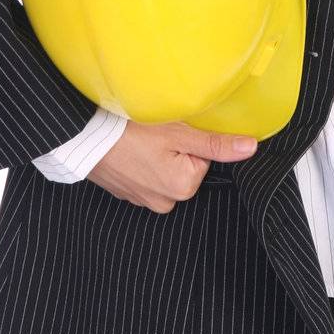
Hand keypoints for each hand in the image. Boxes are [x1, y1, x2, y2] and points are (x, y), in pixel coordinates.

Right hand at [87, 120, 257, 211]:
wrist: (82, 138)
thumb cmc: (129, 133)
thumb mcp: (179, 133)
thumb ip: (216, 144)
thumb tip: (250, 148)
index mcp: (182, 189)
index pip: (202, 158)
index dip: (189, 139)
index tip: (170, 132)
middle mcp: (164, 202)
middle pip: (185, 166)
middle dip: (173, 148)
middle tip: (153, 135)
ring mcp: (143, 199)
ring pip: (164, 170)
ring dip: (156, 155)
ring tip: (138, 141)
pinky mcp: (126, 192)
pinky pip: (144, 174)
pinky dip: (140, 161)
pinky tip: (128, 149)